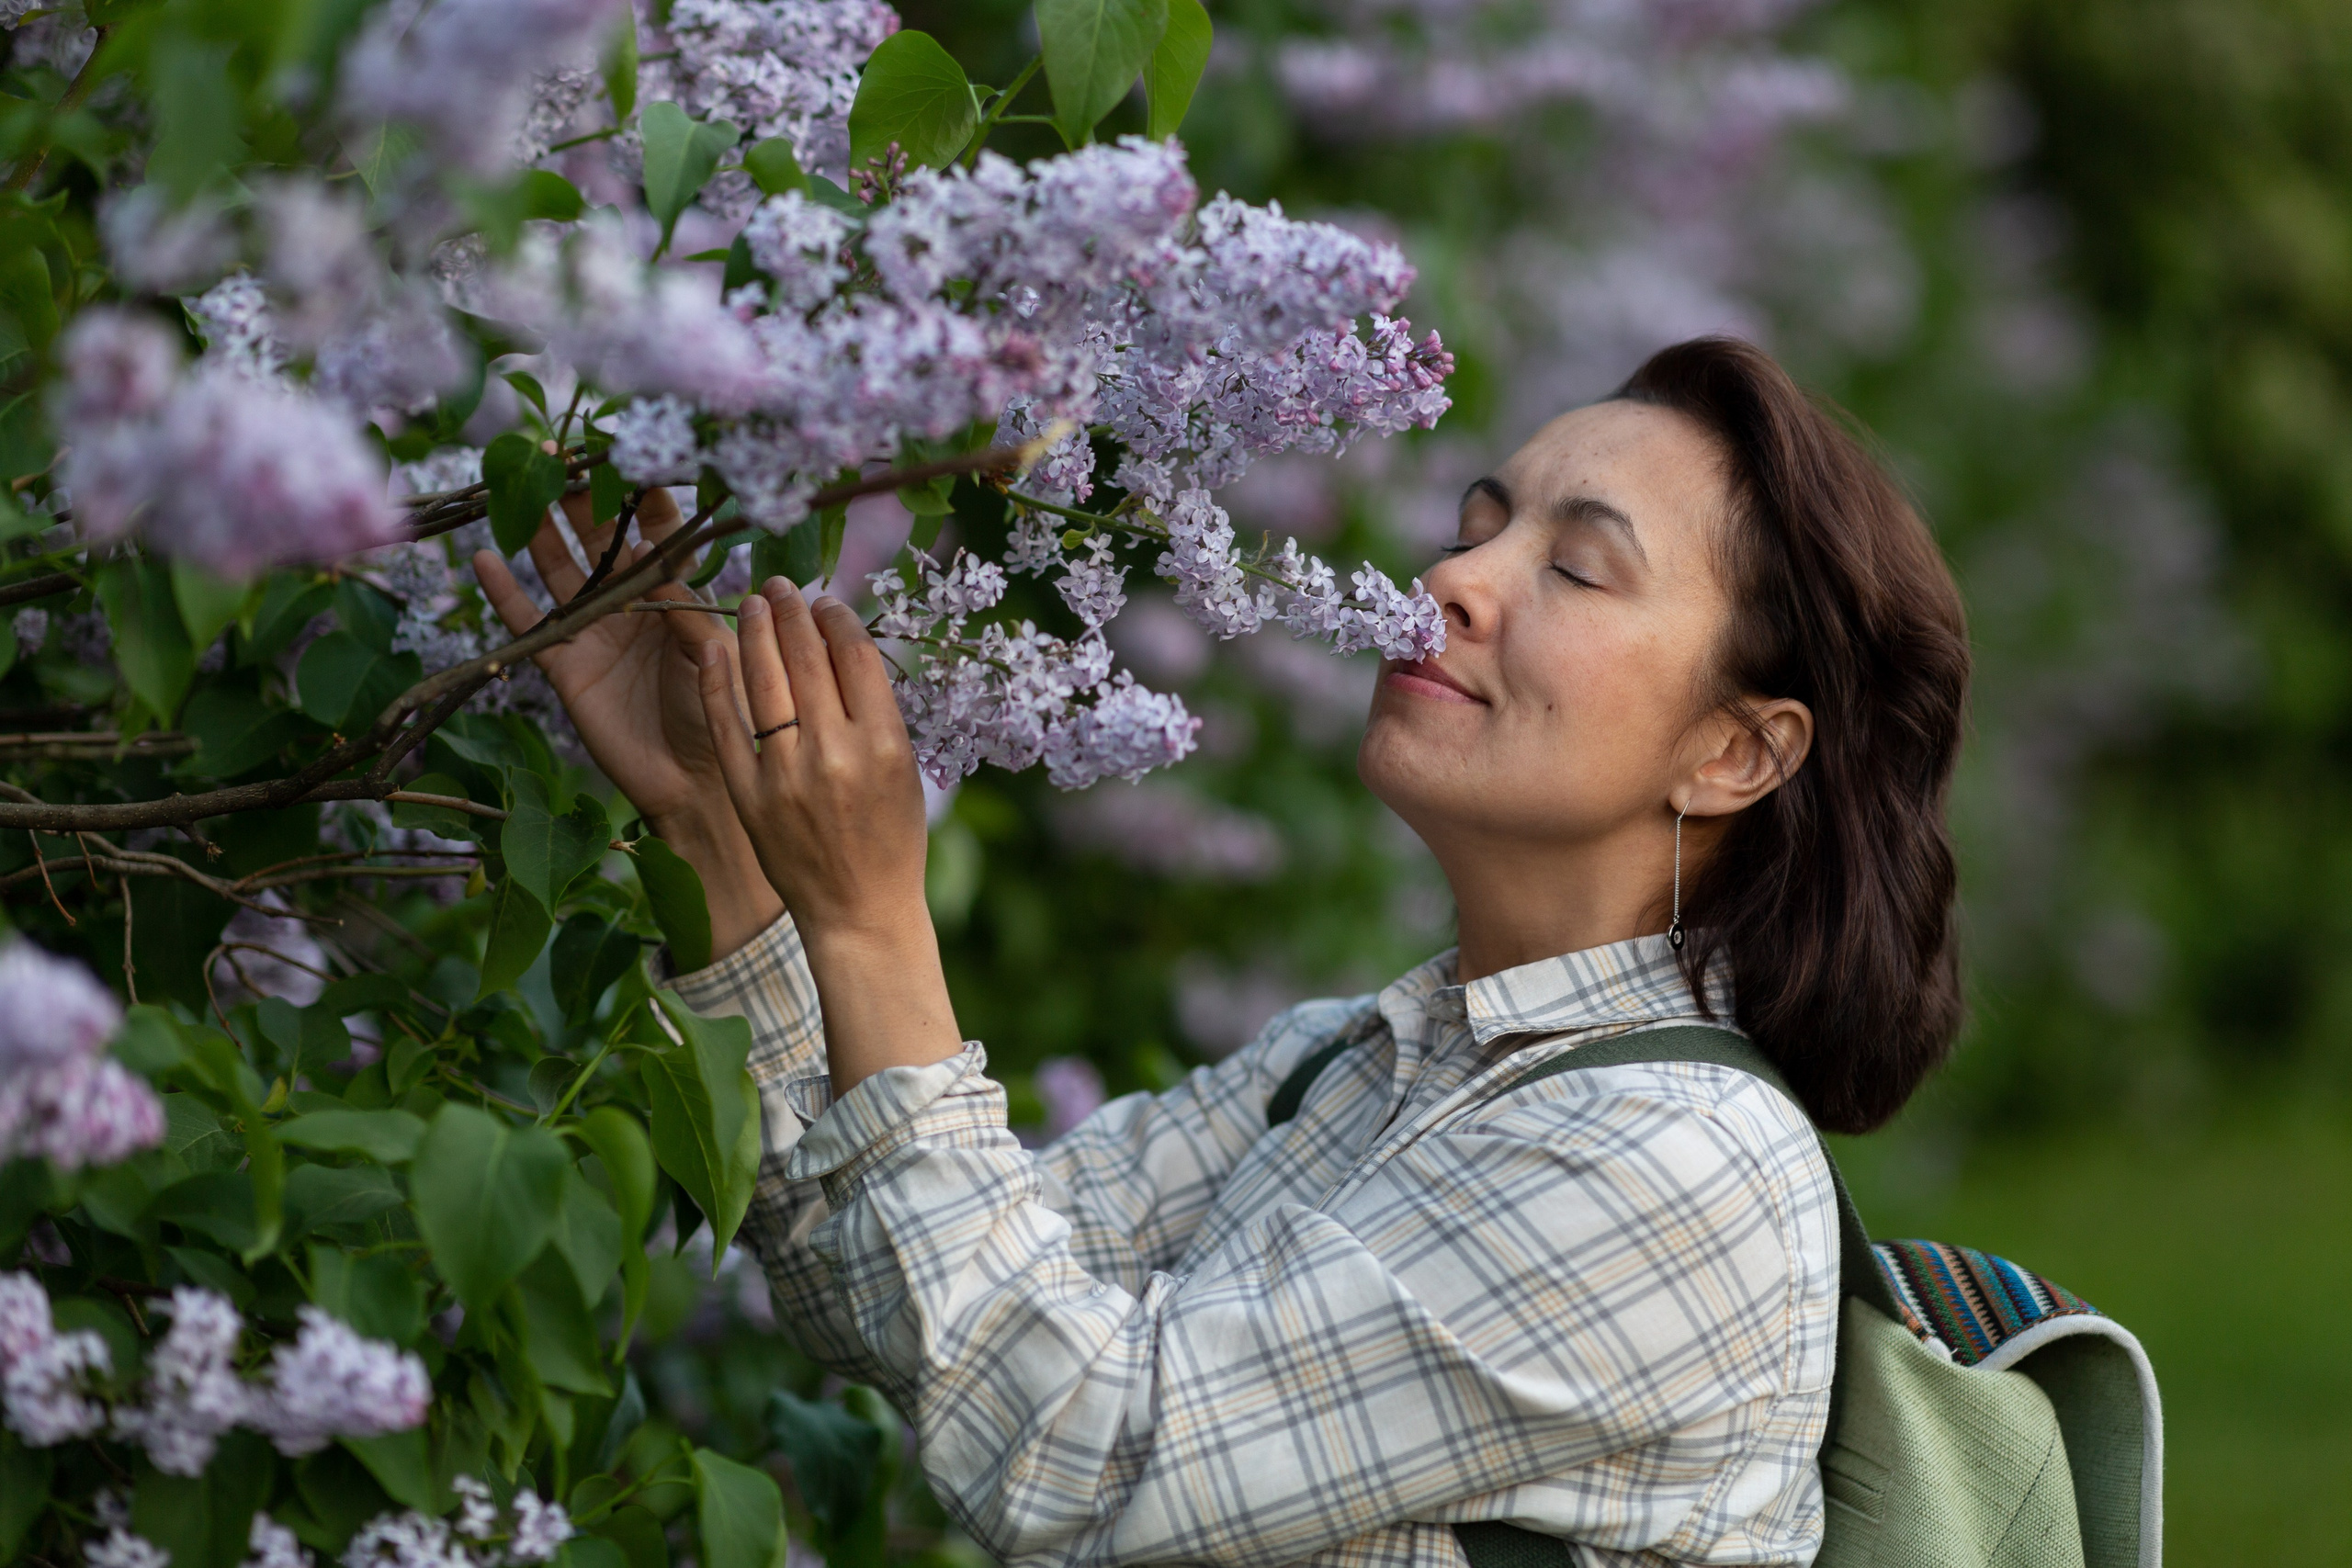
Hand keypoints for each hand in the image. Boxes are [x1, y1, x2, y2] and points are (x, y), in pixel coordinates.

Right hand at [474, 488, 782, 959]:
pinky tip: (481, 558)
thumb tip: (665, 573)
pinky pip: (528, 622)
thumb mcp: (717, 658)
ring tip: (515, 489)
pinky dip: (504, 593)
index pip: (656, 534)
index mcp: (675, 595)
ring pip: (559, 569)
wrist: (695, 782)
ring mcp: (594, 630)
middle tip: (560, 457)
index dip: (642, 499)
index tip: (630, 455)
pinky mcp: (564, 663)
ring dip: (539, 531)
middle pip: (600, 540)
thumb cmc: (722, 716)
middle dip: (582, 499)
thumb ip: (693, 614)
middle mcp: (631, 604)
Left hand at [695, 577, 960, 1090]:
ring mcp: (786, 774)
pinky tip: (714, 647)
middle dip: (791, 611)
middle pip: (808, 659)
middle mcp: (835, 753)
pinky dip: (717, 681)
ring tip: (751, 600)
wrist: (857, 910)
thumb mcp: (904, 771)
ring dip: (755, 630)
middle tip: (780, 583)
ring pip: (765, 681)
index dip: (836, 618)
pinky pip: (727, 724)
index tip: (824, 600)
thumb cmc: (890, 839)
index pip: (855, 657)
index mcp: (884, 745)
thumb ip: (874, 711)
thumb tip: (839, 645)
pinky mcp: (749, 794)